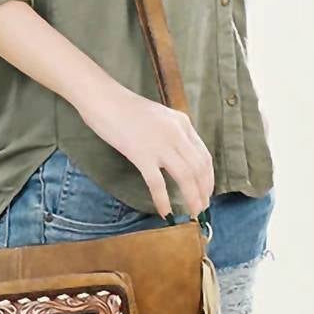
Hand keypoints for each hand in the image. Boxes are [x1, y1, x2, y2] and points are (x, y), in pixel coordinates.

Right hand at [75, 79, 214, 218]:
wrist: (103, 99)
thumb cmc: (126, 108)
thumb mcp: (159, 117)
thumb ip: (172, 134)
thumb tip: (178, 158)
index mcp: (182, 123)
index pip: (204, 156)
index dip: (209, 178)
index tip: (206, 193)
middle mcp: (176, 133)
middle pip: (199, 169)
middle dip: (203, 192)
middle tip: (202, 210)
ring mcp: (159, 144)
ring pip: (185, 177)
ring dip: (192, 198)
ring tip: (193, 214)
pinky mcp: (141, 154)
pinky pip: (157, 183)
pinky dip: (163, 200)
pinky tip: (165, 213)